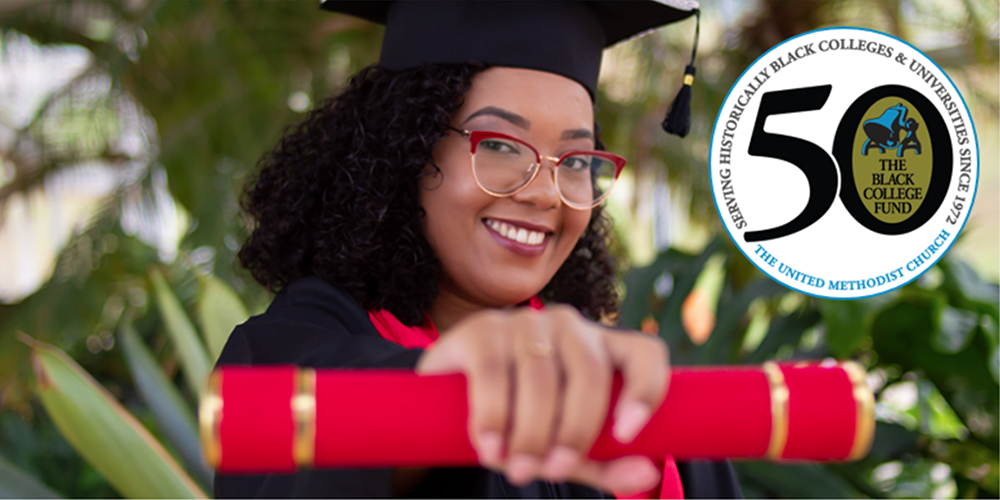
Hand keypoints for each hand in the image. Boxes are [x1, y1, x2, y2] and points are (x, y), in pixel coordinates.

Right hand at [416, 305, 670, 494]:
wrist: (450, 402)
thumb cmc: (523, 422)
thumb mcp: (565, 447)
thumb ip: (604, 463)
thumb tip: (647, 476)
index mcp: (603, 349)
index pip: (645, 354)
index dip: (646, 389)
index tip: (628, 435)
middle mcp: (569, 327)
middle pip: (589, 373)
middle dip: (574, 430)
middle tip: (553, 471)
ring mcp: (525, 322)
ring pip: (541, 377)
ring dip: (530, 432)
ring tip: (517, 469)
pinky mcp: (481, 329)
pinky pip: (493, 373)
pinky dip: (494, 416)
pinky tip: (490, 446)